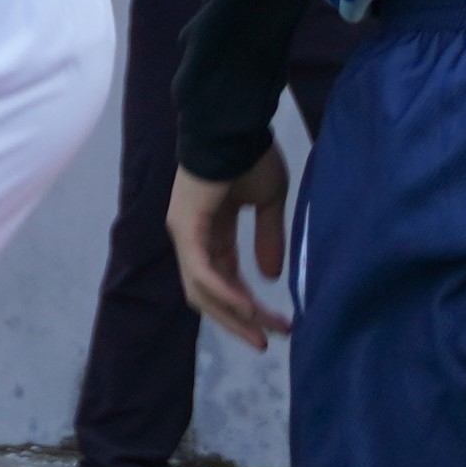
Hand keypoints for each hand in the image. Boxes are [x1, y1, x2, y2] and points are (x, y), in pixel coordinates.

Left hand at [170, 149, 294, 347]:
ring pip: (203, 290)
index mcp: (210, 231)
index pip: (226, 280)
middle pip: (210, 294)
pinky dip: (225, 293)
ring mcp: (185, 233)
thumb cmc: (249, 155)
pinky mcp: (186, 227)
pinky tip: (249, 307)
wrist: (235, 125)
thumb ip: (267, 237)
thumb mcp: (266, 203)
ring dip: (234, 314)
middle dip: (240, 320)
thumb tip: (271, 277)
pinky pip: (203, 272)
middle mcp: (192, 237)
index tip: (280, 325)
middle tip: (267, 341)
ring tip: (263, 332)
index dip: (250, 305)